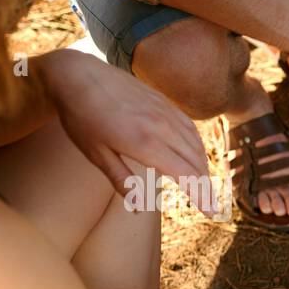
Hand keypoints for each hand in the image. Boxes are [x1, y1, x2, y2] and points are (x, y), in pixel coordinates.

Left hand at [38, 50, 215, 213]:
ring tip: (203, 185)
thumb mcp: (96, 154)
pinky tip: (195, 157)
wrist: (78, 74)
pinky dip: (197, 147)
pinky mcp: (164, 102)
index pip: (185, 175)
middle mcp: (161, 127)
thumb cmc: (81, 117)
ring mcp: (165, 112)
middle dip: (206, 187)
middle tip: (211, 206)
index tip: (211, 213)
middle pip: (196, 162)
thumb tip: (139, 208)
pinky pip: (190, 128)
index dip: (201, 196)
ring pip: (196, 145)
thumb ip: (121, 181)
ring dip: (203, 168)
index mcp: (144, 143)